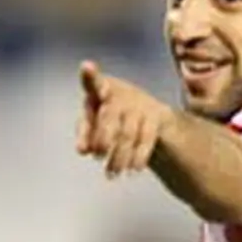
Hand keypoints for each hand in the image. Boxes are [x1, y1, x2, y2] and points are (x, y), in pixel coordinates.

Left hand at [76, 61, 173, 177]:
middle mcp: (122, 93)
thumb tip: (83, 150)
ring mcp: (141, 103)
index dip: (90, 76)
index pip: (93, 82)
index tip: (86, 67)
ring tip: (112, 174)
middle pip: (109, 115)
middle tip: (99, 156)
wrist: (154, 121)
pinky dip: (139, 156)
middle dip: (103, 137)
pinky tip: (134, 169)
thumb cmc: (116, 120)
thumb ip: (87, 134)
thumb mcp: (97, 125)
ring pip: (127, 132)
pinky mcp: (158, 116)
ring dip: (119, 156)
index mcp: (101, 90)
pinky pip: (146, 138)